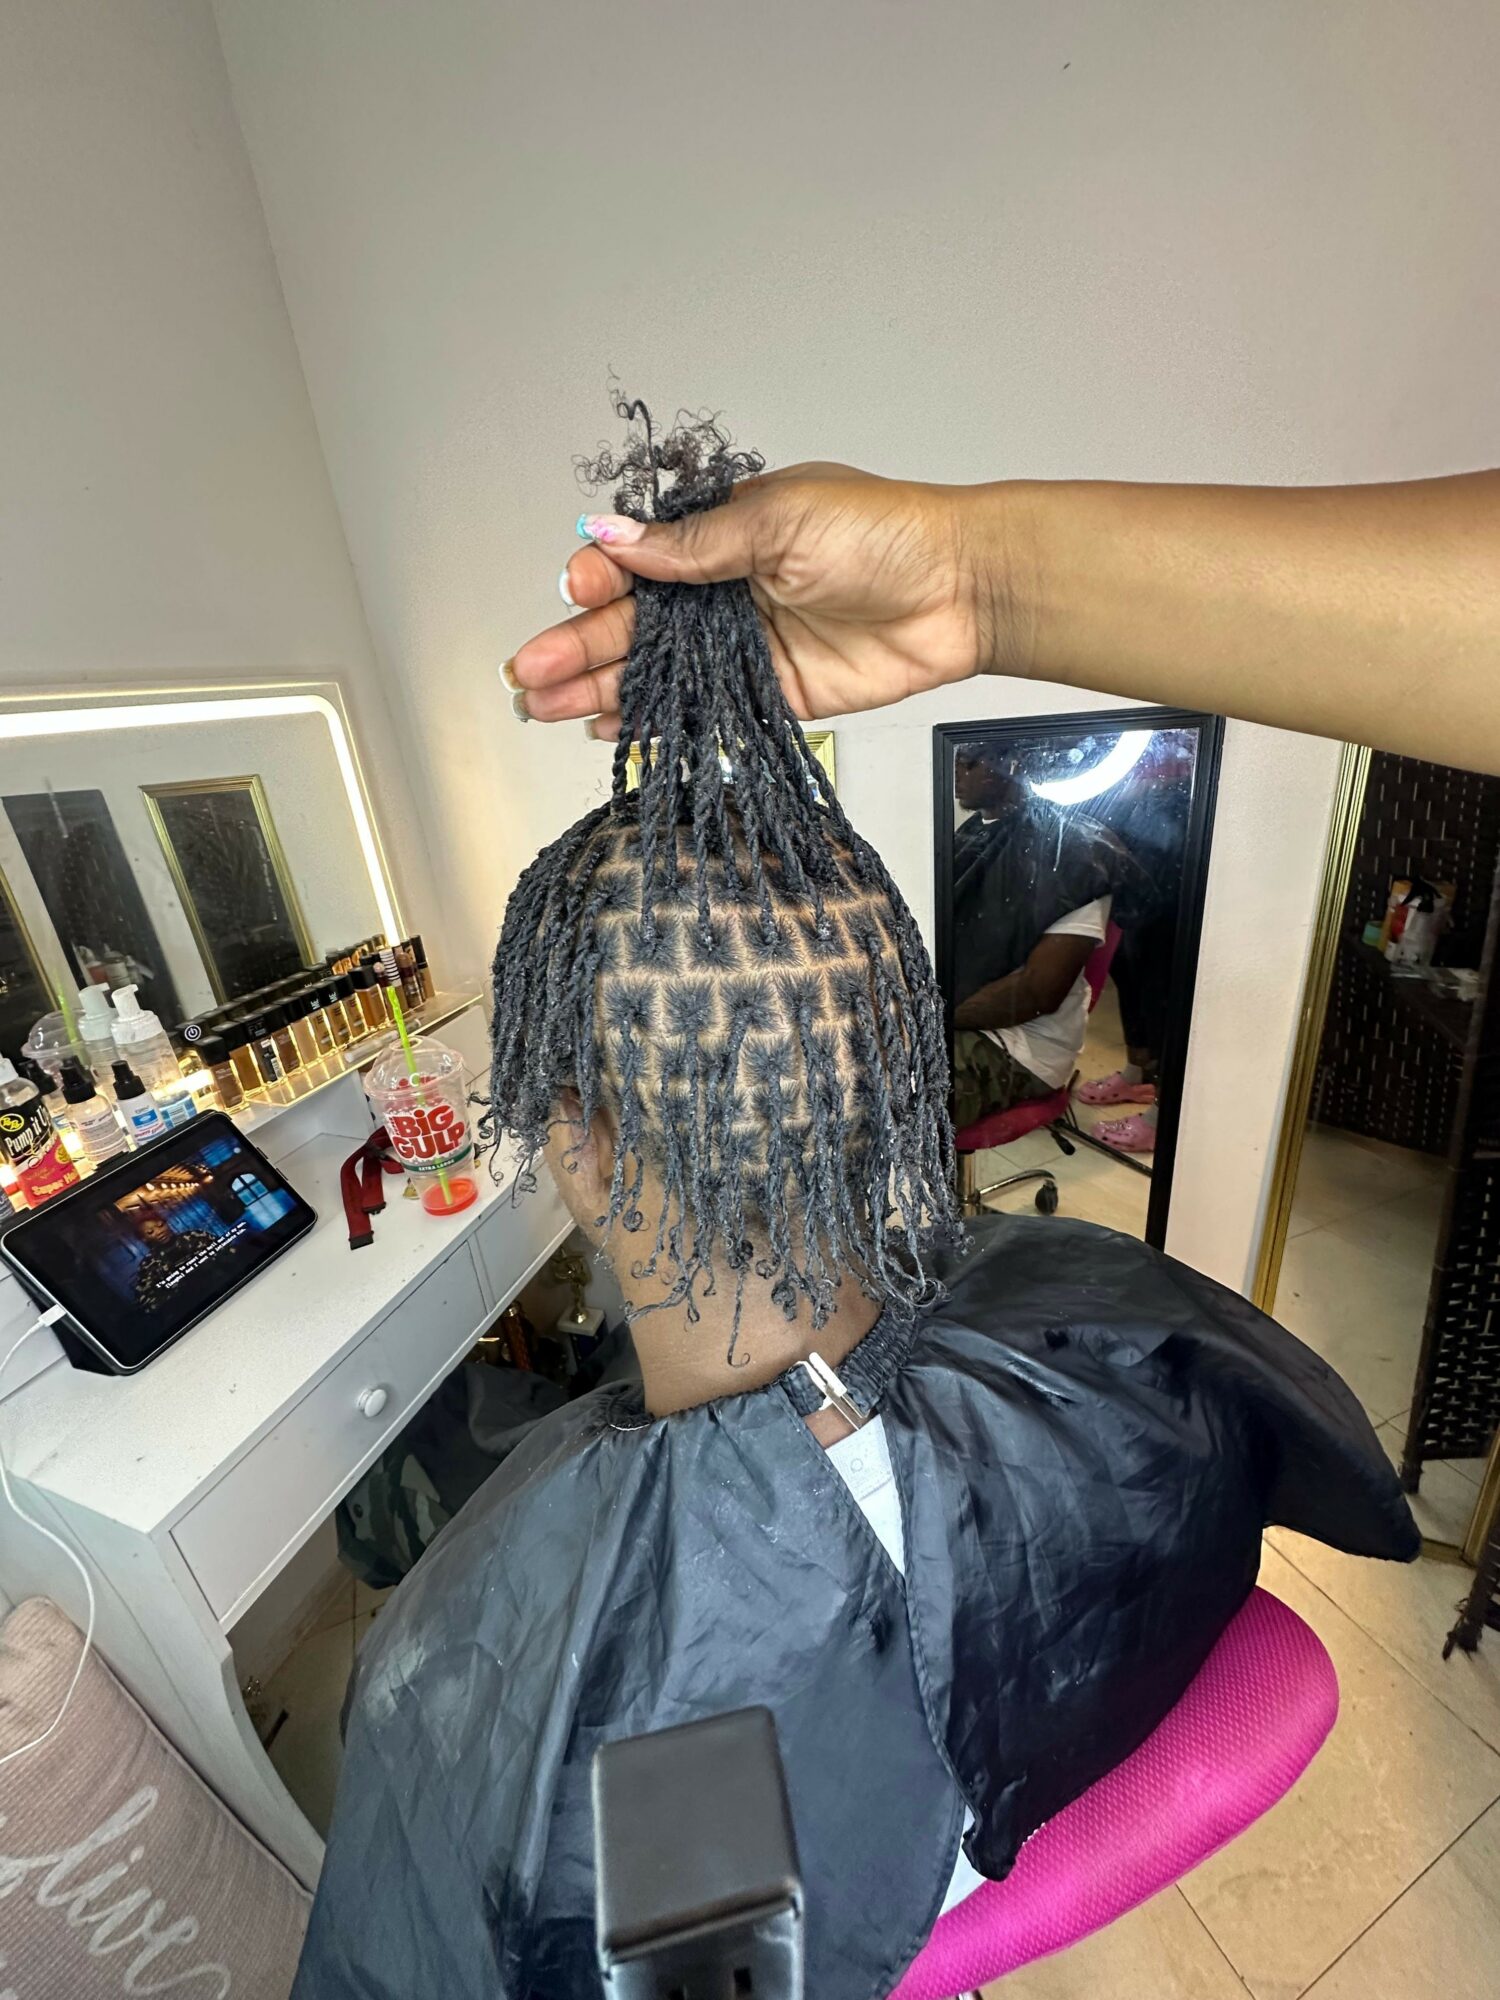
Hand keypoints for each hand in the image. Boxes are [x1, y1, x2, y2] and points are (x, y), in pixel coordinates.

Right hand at [506, 465, 1028, 738]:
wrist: (960, 589)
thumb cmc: (881, 534)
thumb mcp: (778, 519)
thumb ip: (693, 544)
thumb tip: (611, 537)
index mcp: (720, 533)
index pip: (639, 560)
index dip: (600, 579)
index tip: (574, 593)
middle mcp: (723, 591)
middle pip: (633, 624)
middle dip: (576, 647)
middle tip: (527, 675)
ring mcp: (742, 645)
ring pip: (655, 672)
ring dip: (597, 688)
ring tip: (542, 707)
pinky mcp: (770, 693)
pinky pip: (700, 710)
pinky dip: (652, 721)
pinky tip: (604, 728)